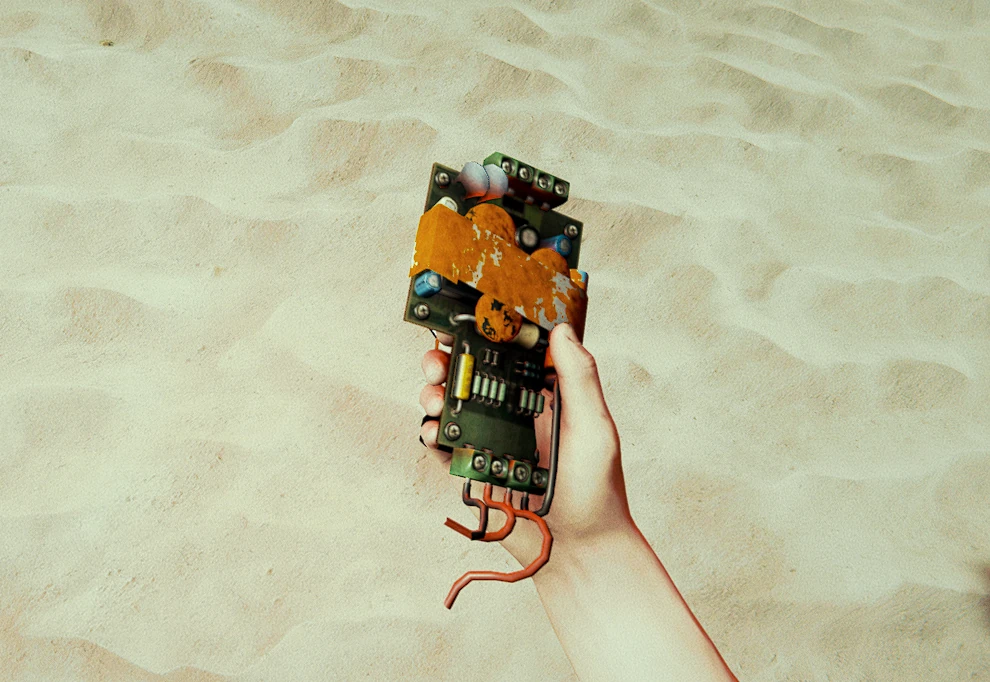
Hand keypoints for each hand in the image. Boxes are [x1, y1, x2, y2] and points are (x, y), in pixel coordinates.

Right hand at [420, 323, 633, 565]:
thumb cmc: (598, 491)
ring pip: (451, 405)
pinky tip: (433, 431)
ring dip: (435, 393)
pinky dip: (431, 433)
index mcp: (544, 395)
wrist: (578, 550)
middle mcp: (514, 413)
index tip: (466, 317)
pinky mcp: (472, 469)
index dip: (485, 332)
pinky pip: (443, 445)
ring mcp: (490, 440)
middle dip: (448, 360)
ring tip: (435, 395)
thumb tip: (561, 330)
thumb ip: (579, 378)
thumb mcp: (595, 428)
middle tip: (438, 358)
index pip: (509, 352)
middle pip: (471, 373)